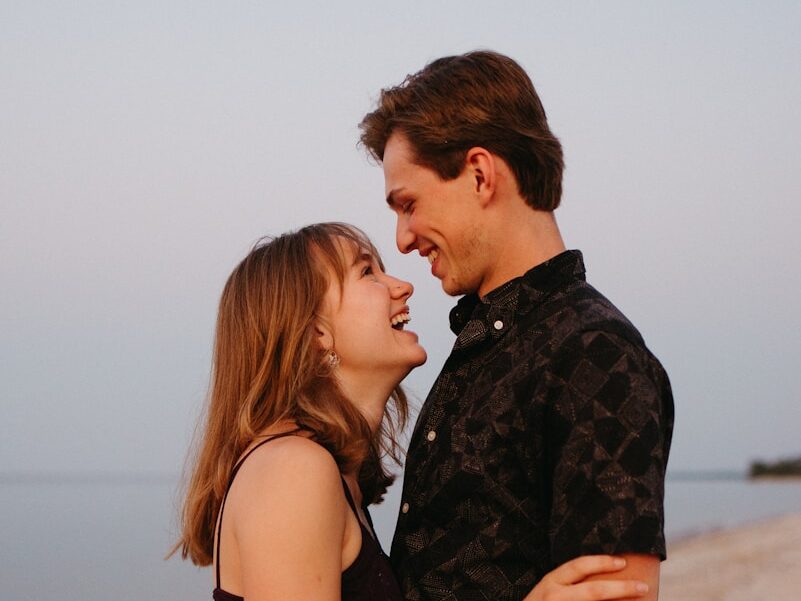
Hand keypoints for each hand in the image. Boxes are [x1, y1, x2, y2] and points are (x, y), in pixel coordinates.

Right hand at [523, 556, 649, 600]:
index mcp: (551, 581)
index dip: (602, 562)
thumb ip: (569, 584)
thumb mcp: (549, 590)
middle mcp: (555, 595)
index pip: (579, 566)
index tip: (623, 562)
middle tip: (642, 586)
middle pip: (594, 591)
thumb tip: (603, 579)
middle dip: (622, 588)